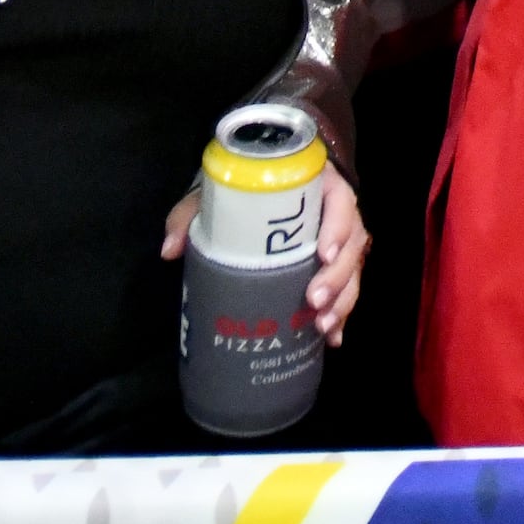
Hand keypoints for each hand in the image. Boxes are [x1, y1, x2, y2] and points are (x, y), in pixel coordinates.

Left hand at [161, 171, 370, 344]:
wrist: (251, 190)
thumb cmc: (239, 188)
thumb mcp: (214, 194)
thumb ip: (190, 215)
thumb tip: (170, 251)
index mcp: (315, 185)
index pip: (339, 200)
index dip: (337, 227)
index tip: (322, 253)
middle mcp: (332, 212)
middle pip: (352, 242)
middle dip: (337, 276)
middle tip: (313, 300)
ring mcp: (336, 240)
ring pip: (353, 268)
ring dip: (343, 299)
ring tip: (322, 325)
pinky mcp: (331, 264)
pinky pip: (346, 288)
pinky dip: (342, 314)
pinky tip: (332, 339)